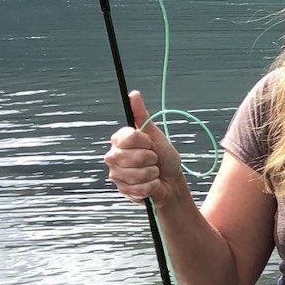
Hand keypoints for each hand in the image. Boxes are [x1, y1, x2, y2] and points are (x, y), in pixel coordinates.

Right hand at [104, 91, 183, 206]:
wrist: (170, 182)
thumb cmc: (163, 158)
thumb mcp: (156, 135)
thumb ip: (142, 115)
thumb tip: (134, 94)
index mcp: (119, 140)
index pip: (130, 137)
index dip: (145, 142)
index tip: (150, 144)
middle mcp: (113, 156)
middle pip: (134, 157)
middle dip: (151, 159)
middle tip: (153, 160)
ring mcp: (116, 175)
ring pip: (139, 174)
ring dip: (153, 174)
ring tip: (153, 172)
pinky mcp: (122, 191)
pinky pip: (141, 188)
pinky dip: (152, 186)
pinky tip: (151, 184)